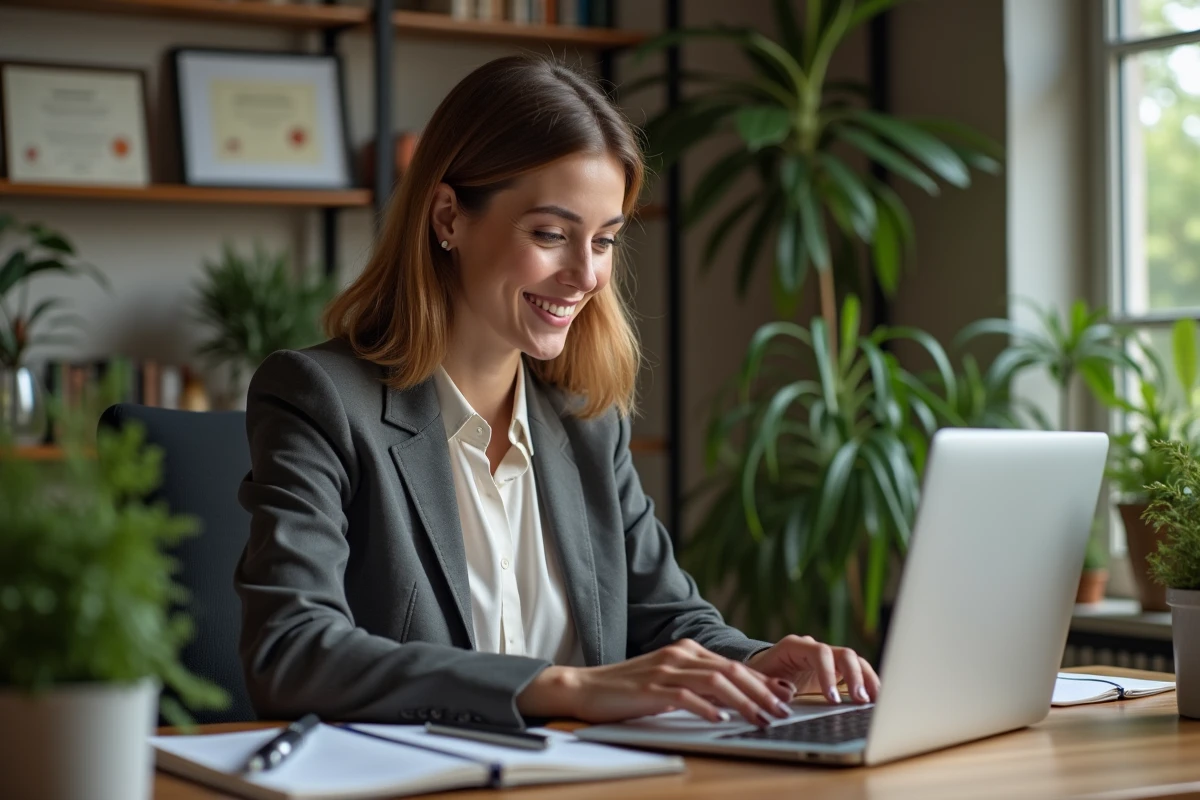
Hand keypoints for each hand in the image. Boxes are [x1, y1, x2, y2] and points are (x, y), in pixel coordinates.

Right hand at [517, 639, 795, 726]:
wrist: (585, 688)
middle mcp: (680, 655)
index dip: (762, 682)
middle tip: (782, 711)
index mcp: (687, 650)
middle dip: (761, 692)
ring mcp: (665, 669)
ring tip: (761, 718)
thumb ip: (699, 687)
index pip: (733, 665)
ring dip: (743, 701)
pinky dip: (706, 709)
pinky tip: (721, 721)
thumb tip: (734, 702)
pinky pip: (685, 696)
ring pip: (715, 682)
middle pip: (731, 671)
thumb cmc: (629, 690)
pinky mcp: (651, 687)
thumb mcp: (670, 683)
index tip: (785, 697)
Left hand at [745, 635, 879, 705]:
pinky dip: (868, 684)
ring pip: (855, 661)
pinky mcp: (836, 671)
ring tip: (874, 702)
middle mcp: (814, 648)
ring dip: (866, 680)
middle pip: (843, 654)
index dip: (828, 674)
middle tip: (859, 700)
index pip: (819, 652)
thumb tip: (790, 693)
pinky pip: (857, 672)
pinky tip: (875, 701)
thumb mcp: (758, 681)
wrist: (760, 673)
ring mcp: (827, 658)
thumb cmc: (757, 676)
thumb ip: (770, 685)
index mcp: (794, 646)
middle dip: (854, 676)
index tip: (832, 698)